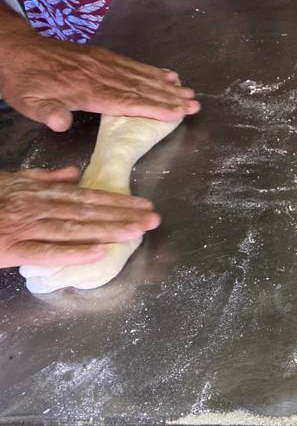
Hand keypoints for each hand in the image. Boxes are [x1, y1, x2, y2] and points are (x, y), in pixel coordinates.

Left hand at [0, 29, 199, 130]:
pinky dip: (152, 71)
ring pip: (141, 76)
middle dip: (170, 97)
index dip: (153, 108)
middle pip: (141, 88)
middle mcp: (101, 75)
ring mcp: (104, 63)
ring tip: (189, 92)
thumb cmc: (25, 81)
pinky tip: (167, 75)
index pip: (127, 101)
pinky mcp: (102, 57)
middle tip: (194, 104)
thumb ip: (47, 112)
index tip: (176, 113)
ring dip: (167, 85)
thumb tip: (61, 123)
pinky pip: (132, 64)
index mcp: (88, 90)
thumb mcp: (28, 101)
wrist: (17, 50)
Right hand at [0, 167, 159, 268]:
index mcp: (35, 190)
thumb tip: (73, 173)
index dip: (116, 200)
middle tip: (153, 219)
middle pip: (86, 210)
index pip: (84, 195)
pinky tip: (98, 253)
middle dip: (122, 215)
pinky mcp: (10, 249)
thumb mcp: (8, 180)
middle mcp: (33, 206)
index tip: (143, 203)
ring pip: (73, 228)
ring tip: (136, 232)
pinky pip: (46, 251)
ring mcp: (22, 227)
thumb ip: (41, 177)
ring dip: (108, 229)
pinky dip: (73, 252)